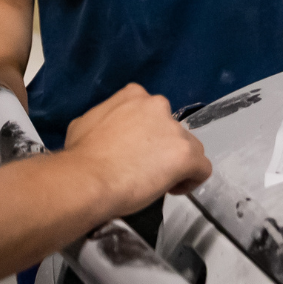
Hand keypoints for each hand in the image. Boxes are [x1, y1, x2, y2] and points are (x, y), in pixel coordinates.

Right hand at [63, 84, 212, 213]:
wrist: (88, 178)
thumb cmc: (81, 155)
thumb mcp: (85, 123)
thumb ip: (105, 120)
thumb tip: (108, 134)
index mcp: (134, 95)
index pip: (151, 112)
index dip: (146, 134)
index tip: (135, 152)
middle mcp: (158, 106)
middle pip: (171, 129)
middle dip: (161, 147)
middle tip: (143, 168)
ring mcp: (175, 130)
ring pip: (188, 147)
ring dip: (176, 162)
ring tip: (157, 182)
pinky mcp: (187, 155)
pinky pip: (201, 168)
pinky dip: (191, 180)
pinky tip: (173, 189)